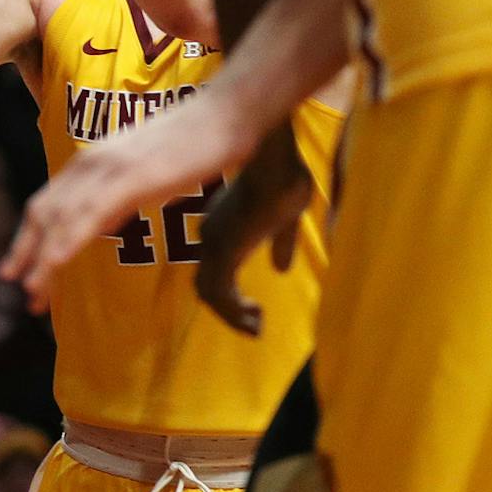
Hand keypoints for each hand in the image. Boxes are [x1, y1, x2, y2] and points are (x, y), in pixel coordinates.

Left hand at [0, 93, 245, 312]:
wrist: (227, 112)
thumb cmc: (196, 142)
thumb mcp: (148, 172)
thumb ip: (120, 194)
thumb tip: (102, 222)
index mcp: (93, 161)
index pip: (48, 203)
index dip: (28, 237)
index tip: (15, 268)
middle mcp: (91, 162)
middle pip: (44, 213)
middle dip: (26, 253)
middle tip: (14, 286)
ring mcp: (109, 169)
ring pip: (61, 219)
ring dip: (42, 259)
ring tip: (32, 295)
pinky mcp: (131, 177)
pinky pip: (90, 215)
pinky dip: (67, 243)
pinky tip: (54, 265)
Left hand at [196, 125, 312, 335]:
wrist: (277, 163)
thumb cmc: (285, 178)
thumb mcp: (286, 218)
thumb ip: (281, 243)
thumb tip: (281, 269)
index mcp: (222, 225)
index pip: (213, 269)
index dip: (229, 295)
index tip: (255, 310)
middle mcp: (211, 235)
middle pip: (205, 285)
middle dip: (228, 311)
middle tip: (256, 327)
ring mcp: (213, 242)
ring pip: (209, 293)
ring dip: (231, 316)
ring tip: (257, 328)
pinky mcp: (223, 249)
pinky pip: (219, 293)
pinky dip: (232, 311)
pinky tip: (255, 318)